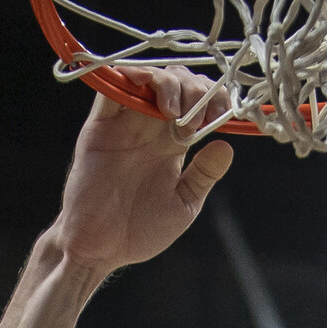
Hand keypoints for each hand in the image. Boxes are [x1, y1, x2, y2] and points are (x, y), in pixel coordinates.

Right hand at [49, 69, 238, 272]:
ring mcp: (124, 124)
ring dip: (170, 82)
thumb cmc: (138, 232)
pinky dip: (132, 77)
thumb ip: (203, 176)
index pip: (197, 103)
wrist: (99, 250)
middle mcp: (150, 128)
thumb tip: (227, 146)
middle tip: (200, 113)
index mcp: (172, 144)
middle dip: (195, 87)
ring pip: (148, 78)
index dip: (214, 98)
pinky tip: (153, 94)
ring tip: (178, 112)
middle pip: (176, 83)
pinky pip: (112, 88)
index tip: (224, 114)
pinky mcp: (99, 126)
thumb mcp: (183, 205)